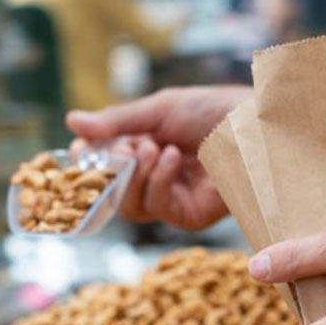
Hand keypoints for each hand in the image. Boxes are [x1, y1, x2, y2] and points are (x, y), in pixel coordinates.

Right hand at [68, 86, 252, 228]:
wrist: (254, 124)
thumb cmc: (213, 110)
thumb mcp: (160, 109)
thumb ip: (117, 121)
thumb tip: (71, 121)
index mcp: (144, 151)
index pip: (103, 167)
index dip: (86, 162)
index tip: (79, 150)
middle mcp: (155, 178)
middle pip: (111, 192)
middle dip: (110, 170)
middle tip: (122, 148)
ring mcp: (172, 199)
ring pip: (130, 206)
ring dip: (135, 176)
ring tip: (152, 147)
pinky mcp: (190, 215)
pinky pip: (158, 207)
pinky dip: (158, 182)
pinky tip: (171, 158)